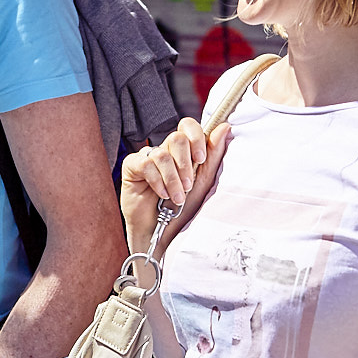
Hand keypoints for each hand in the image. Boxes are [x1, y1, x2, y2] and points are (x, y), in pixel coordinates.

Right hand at [120, 118, 230, 254]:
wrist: (161, 231)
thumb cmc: (182, 209)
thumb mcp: (203, 182)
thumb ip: (214, 154)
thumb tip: (225, 126)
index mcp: (183, 152)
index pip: (188, 126)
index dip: (196, 137)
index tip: (200, 159)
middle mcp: (165, 151)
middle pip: (177, 138)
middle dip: (185, 164)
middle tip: (188, 184)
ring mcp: (147, 157)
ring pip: (162, 154)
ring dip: (172, 179)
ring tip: (176, 197)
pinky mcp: (132, 166)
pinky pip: (146, 163)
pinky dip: (157, 181)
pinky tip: (160, 194)